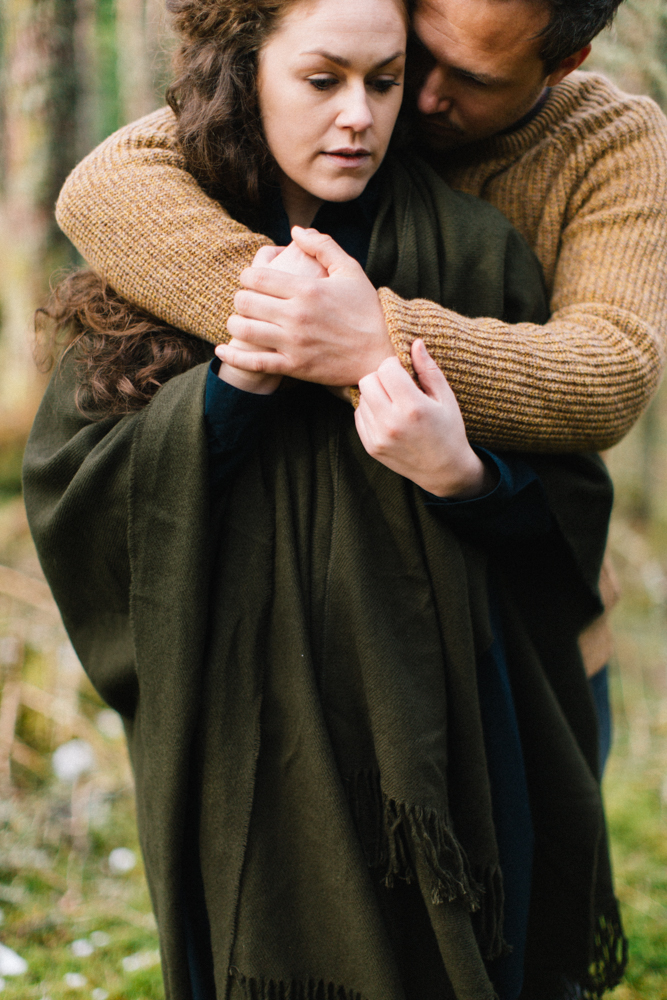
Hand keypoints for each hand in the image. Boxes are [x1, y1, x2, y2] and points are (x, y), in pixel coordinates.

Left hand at [218, 226, 394, 384]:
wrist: (381, 353)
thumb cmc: (366, 310)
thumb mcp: (350, 270)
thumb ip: (322, 245)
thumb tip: (295, 230)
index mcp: (307, 289)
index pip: (256, 276)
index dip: (247, 276)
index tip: (252, 280)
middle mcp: (296, 316)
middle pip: (244, 301)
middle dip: (241, 298)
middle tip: (247, 300)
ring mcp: (293, 343)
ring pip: (244, 329)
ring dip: (236, 323)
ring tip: (242, 320)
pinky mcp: (294, 366)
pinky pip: (254, 362)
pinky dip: (233, 356)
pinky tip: (222, 350)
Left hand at [355, 339, 496, 498]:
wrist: (444, 470)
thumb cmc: (449, 429)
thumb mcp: (446, 398)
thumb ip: (428, 369)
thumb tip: (415, 342)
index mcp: (413, 407)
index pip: (386, 368)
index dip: (396, 365)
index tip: (406, 373)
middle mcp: (391, 423)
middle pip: (367, 380)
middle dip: (381, 378)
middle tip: (397, 386)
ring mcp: (378, 437)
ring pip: (361, 397)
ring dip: (375, 395)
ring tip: (394, 403)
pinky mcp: (370, 446)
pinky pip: (358, 415)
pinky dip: (370, 411)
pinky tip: (388, 416)